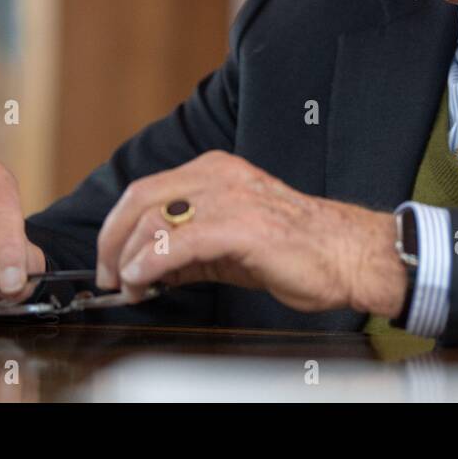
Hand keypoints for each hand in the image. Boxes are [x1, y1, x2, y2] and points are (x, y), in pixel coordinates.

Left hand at [94, 151, 406, 317]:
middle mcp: (220, 175)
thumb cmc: (302, 248)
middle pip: (139, 198)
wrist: (348, 254)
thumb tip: (149, 269)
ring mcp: (230, 197)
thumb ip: (191, 248)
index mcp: (218, 170)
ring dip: (128, 259)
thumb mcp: (234, 242)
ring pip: (152, 218)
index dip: (117, 227)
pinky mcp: (239, 226)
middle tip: (109, 276)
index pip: (147, 189)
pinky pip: (176, 242)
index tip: (111, 260)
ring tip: (130, 287)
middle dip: (112, 241)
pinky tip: (144, 283)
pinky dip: (148, 265)